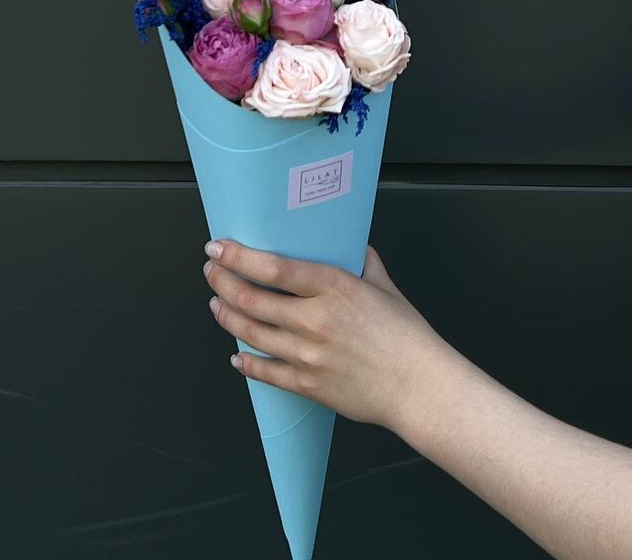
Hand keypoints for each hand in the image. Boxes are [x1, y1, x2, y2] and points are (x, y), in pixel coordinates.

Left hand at [203, 241, 451, 428]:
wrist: (419, 386)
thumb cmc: (408, 337)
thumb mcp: (386, 288)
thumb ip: (364, 263)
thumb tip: (353, 246)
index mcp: (335, 288)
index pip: (274, 268)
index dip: (239, 257)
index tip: (218, 248)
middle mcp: (315, 319)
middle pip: (252, 299)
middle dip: (223, 282)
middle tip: (212, 271)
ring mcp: (307, 355)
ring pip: (250, 333)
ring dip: (226, 316)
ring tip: (217, 303)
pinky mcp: (306, 384)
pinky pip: (264, 371)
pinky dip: (245, 362)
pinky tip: (237, 354)